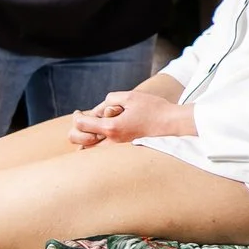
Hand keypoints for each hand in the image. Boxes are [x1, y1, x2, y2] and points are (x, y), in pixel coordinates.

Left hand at [67, 88, 193, 146]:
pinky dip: (96, 144)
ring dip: (86, 139)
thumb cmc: (153, 108)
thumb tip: (99, 110)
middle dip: (77, 130)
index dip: (77, 117)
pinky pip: (102, 151)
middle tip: (82, 120)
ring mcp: (118, 147)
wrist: (171, 123)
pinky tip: (99, 135)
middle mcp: (113, 141)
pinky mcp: (124, 149)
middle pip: (81, 141)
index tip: (79, 112)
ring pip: (91, 150)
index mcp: (112, 127)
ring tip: (90, 128)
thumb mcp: (130, 96)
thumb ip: (110, 100)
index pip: (82, 125)